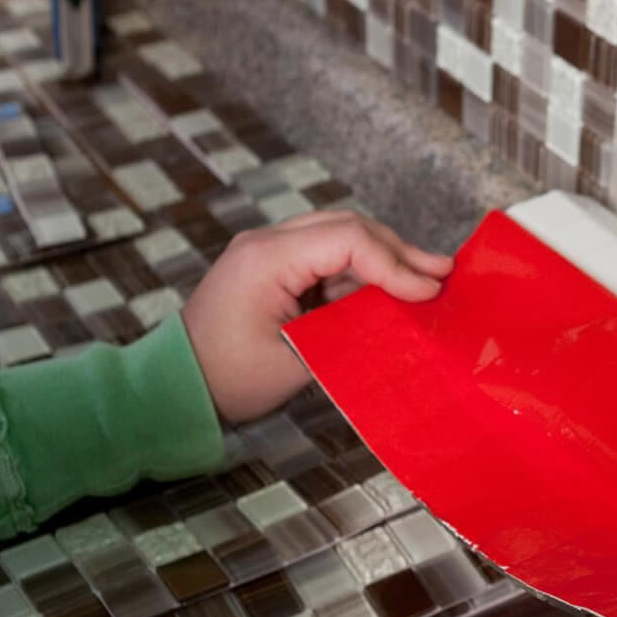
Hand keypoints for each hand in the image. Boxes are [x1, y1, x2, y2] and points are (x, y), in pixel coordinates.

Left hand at [181, 210, 452, 422]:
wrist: (173, 388)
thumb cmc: (227, 379)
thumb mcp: (296, 360)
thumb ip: (350, 330)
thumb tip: (399, 318)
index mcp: (267, 258)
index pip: (348, 240)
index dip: (395, 264)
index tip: (427, 293)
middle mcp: (268, 243)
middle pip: (349, 228)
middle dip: (400, 251)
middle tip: (443, 274)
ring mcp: (270, 253)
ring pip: (341, 238)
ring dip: (385, 258)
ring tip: (428, 278)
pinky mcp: (275, 270)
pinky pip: (328, 258)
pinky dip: (363, 272)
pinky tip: (393, 290)